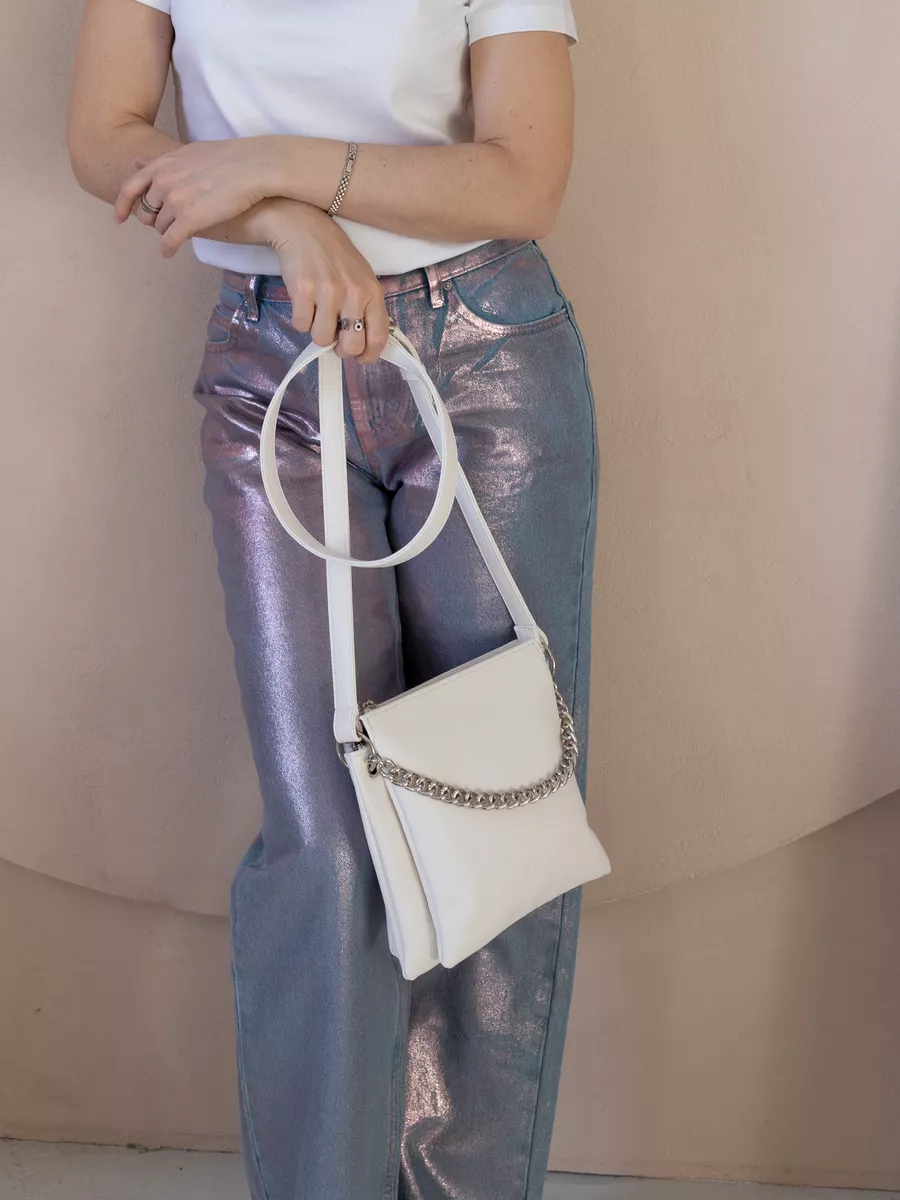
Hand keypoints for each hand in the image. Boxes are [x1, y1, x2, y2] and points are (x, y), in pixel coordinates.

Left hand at [113, 136, 281, 255]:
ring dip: (167, 232)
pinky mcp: (190, 220)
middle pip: (146, 211)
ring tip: (179, 235)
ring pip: (160, 226)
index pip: (129, 187)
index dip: (122, 205)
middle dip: (153, 220)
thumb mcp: (188, 153)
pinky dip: (168, 248)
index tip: (119, 218)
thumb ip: (162, 162)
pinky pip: (171, 240)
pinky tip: (169, 253)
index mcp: (161, 165)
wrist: (253, 167)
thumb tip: (140, 162)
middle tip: (165, 226)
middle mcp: (163, 183)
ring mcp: (175, 202)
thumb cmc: (228, 158)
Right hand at [257, 200, 389, 363]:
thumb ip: (366, 308)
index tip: (359, 358)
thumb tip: (363, 343)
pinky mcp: (303, 291)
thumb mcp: (361, 279)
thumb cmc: (334, 256)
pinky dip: (299, 319)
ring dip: (316, 331)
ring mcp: (328, 292)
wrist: (303, 228)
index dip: (368, 355)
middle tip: (334, 338)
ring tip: (316, 311)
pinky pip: (300, 325)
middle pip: (351, 346)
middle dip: (340, 349)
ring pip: (322, 339)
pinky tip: (303, 301)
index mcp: (372, 292)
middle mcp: (354, 294)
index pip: (379, 337)